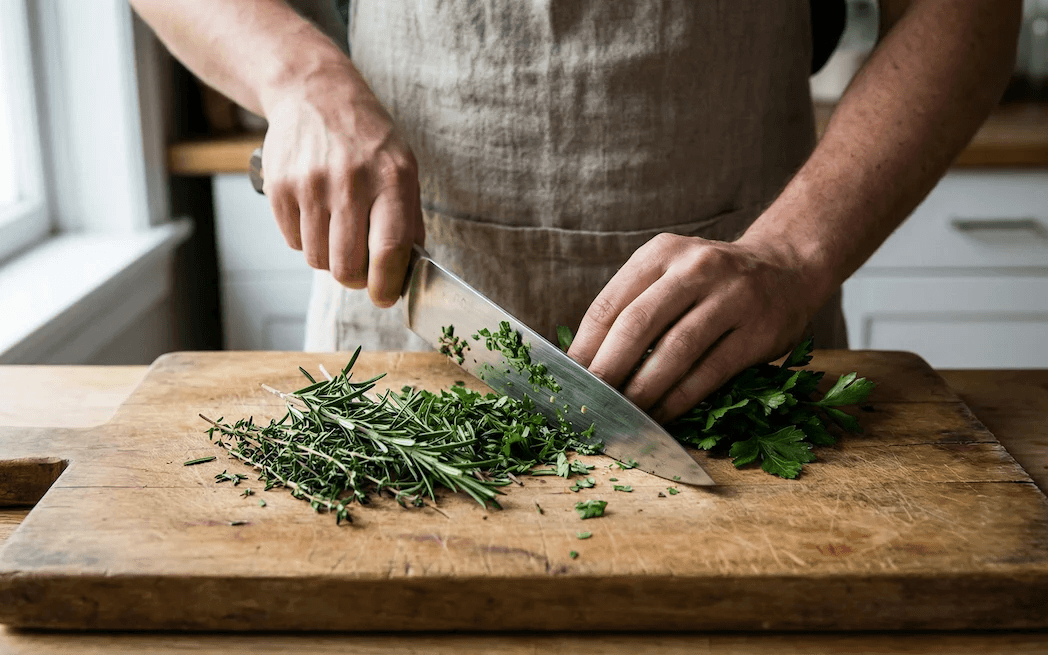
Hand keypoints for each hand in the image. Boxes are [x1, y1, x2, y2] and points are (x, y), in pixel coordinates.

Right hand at [260, 61, 423, 306]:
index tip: (385, 297)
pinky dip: (306, 240)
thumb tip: (408, 271)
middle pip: (346, 266)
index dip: (386, 285)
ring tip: (337, 232)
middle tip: (359, 270)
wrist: (315, 94)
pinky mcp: (279, 187)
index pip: (389, 250)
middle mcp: (351, 181)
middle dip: (355, 279)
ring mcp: (310, 184)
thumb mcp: (403, 168)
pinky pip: (294, 242)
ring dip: (329, 258)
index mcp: (391, 179)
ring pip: (318, 259)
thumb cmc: (367, 138)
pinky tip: (316, 215)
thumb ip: (409, 220)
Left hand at [567, 233, 826, 422]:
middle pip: (637, 325)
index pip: (610, 304)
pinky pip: (710, 372)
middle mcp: (695, 268)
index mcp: (661, 253)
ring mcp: (731, 298)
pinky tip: (662, 414)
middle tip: (588, 402)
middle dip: (608, 369)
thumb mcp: (669, 273)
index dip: (584, 346)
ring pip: (675, 351)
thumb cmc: (710, 282)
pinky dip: (680, 399)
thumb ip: (632, 306)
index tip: (567, 378)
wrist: (787, 268)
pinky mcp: (758, 332)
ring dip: (643, 390)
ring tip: (623, 414)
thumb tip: (583, 361)